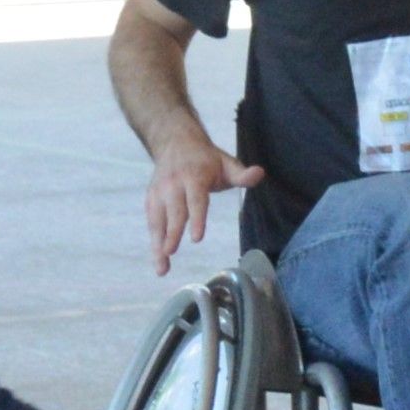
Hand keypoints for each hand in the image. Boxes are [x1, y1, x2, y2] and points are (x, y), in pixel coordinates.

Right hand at [143, 135, 256, 273]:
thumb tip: (259, 173)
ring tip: (161, 267)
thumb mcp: (226, 163)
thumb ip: (242, 174)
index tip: (196, 238)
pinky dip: (154, 240)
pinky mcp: (151, 198)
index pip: (196, 200)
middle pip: (174, 212)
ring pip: (158, 220)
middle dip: (172, 234)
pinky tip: (159, 259)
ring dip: (158, 244)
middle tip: (170, 253)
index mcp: (194, 176)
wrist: (175, 142)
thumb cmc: (206, 159)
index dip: (196, 219)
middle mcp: (174, 184)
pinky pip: (152, 221)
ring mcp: (160, 191)